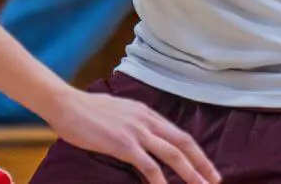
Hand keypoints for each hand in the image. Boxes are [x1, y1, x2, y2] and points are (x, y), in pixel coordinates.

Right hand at [47, 90, 219, 183]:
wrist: (66, 104)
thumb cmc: (86, 110)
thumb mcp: (118, 112)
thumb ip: (134, 124)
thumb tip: (142, 141)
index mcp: (146, 113)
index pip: (179, 134)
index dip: (196, 152)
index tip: (207, 167)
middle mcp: (146, 120)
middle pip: (183, 143)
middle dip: (201, 164)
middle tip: (215, 180)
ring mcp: (136, 131)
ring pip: (172, 154)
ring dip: (189, 174)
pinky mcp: (124, 144)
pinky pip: (149, 166)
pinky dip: (160, 181)